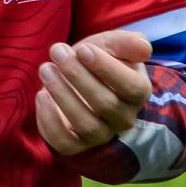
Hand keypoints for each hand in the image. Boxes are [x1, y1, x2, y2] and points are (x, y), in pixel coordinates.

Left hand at [35, 29, 152, 155]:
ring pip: (86, 124)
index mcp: (138, 92)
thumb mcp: (110, 45)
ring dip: (62, 94)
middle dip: (77, 75)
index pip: (131, 87)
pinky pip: (65, 142)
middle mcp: (123, 117)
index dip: (106, 68)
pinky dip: (50, 120)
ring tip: (46, 68)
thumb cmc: (95, 59)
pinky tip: (41, 95)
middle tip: (57, 51)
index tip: (82, 49)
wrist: (74, 78)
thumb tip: (144, 47)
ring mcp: (100, 133)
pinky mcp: (75, 143)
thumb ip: (127, 43)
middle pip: (106, 104)